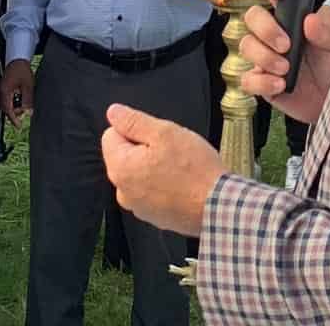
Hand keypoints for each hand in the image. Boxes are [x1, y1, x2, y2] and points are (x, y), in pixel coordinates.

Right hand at [1, 59, 34, 125]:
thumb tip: (29, 113)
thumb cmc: (23, 71)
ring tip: (24, 104)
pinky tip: (20, 99)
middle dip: (15, 113)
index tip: (18, 126)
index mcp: (6, 92)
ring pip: (6, 104)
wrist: (17, 59)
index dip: (13, 119)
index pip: (8, 109)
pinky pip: (7, 99)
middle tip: (25, 112)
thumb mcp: (28, 86)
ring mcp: (1, 90)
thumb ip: (28, 100)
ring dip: (14, 108)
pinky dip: (13, 102)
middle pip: (6, 108)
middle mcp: (1, 92)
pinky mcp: (3, 88)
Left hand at [102, 104, 222, 238]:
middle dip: (145, 149)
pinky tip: (181, 185)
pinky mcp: (153, 217)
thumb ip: (133, 121)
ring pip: (139, 174)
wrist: (218, 206)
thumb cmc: (194, 169)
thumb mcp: (164, 133)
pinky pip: (151, 192)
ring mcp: (137, 207)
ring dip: (154, 168)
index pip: (111, 135)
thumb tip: (113, 113)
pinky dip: (162, 186)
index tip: (158, 137)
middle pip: (125, 156)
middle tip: (171, 151)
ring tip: (179, 169)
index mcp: (120, 168)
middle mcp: (122, 191)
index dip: (135, 129)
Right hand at [239, 0, 329, 124]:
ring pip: (246, 46)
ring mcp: (268, 59)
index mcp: (295, 19)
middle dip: (265, 28)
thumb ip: (328, 32)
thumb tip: (310, 20)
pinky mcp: (264, 84)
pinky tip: (280, 84)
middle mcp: (277, 35)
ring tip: (286, 68)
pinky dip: (261, 82)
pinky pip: (248, 80)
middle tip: (286, 44)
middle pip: (252, 17)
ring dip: (264, 56)